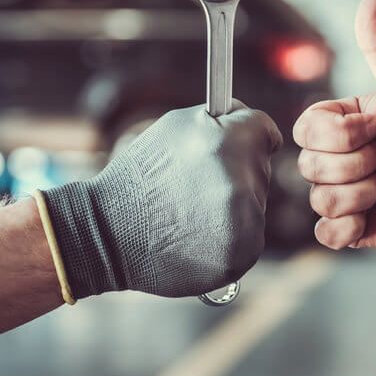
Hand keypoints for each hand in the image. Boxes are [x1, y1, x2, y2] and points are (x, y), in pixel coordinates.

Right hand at [42, 101, 281, 298]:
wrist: (108, 234)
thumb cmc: (141, 175)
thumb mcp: (175, 127)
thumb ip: (222, 120)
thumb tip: (255, 122)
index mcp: (228, 143)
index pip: (266, 130)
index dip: (250, 135)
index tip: (239, 144)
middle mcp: (241, 184)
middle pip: (262, 168)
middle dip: (237, 170)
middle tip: (197, 183)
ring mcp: (244, 225)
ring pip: (257, 203)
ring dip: (235, 204)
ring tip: (193, 211)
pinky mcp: (241, 255)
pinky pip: (250, 235)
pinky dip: (231, 234)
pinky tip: (198, 234)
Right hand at [293, 0, 375, 249]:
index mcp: (340, 124)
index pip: (305, 129)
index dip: (343, 135)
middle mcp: (336, 158)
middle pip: (309, 166)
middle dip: (359, 165)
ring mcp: (341, 194)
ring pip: (320, 199)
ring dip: (364, 194)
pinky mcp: (350, 228)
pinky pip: (325, 233)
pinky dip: (351, 227)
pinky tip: (375, 215)